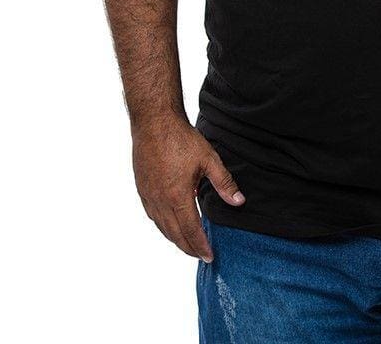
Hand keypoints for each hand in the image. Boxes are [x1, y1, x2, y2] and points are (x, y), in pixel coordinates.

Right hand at [132, 114, 245, 262]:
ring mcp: (148, 196)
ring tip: (187, 245)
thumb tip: (239, 201)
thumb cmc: (181, 138)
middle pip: (174, 234)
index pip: (191, 231)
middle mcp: (160, 201)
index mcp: (178, 197)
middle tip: (200, 255)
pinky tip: (169, 224)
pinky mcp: (142, 188)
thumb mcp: (208, 159)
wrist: (153, 122)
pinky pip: (152, 215)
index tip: (209, 257)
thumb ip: (224, 183)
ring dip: (175, 239)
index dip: (201, 246)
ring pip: (162, 227)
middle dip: (188, 248)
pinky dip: (163, 225)